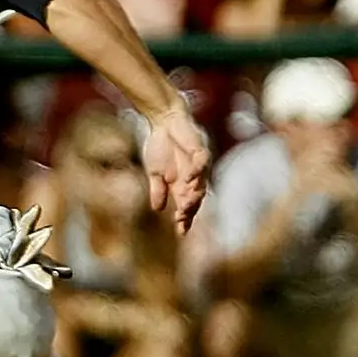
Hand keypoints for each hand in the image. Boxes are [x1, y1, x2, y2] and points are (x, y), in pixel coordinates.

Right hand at [141, 107, 209, 232]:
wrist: (163, 122)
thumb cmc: (160, 146)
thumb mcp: (155, 173)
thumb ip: (158, 190)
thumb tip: (157, 209)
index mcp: (182, 185)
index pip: (187, 206)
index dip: (185, 219)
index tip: (181, 233)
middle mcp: (194, 178)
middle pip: (196, 199)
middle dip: (189, 210)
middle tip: (181, 220)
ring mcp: (199, 165)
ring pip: (202, 184)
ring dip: (194, 195)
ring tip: (185, 206)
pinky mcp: (200, 150)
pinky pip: (202, 163)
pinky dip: (197, 172)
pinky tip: (189, 180)